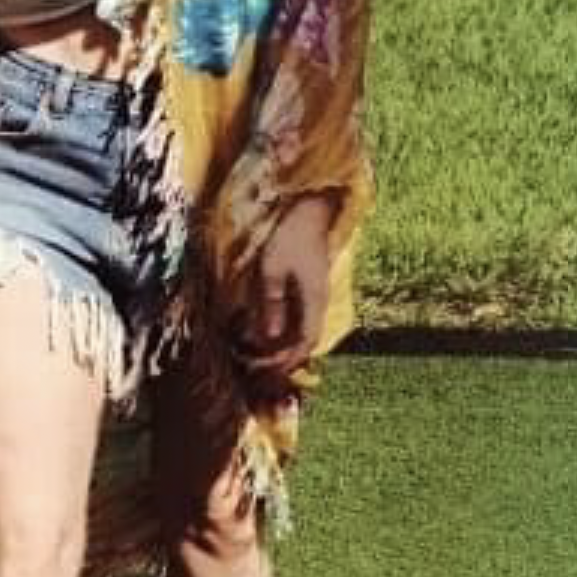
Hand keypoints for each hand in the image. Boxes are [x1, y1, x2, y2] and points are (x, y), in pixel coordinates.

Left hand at [226, 194, 335, 400]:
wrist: (310, 207)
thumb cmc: (290, 233)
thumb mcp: (272, 267)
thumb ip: (271, 302)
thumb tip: (270, 336)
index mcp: (314, 299)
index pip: (305, 342)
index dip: (286, 360)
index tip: (263, 368)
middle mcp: (319, 301)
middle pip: (306, 341)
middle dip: (283, 358)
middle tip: (256, 366)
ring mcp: (316, 294)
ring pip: (302, 330)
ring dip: (283, 345)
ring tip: (259, 353)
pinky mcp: (309, 286)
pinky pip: (299, 317)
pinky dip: (283, 329)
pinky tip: (266, 330)